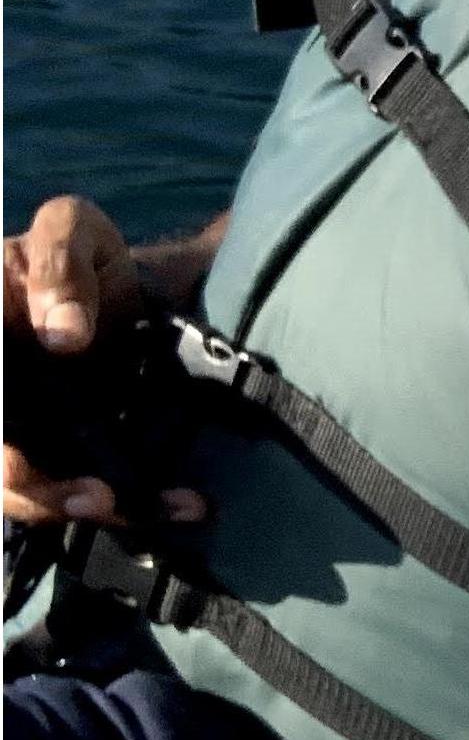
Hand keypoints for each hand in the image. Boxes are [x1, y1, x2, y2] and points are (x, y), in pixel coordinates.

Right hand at [2, 196, 202, 526]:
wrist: (130, 289)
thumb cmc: (85, 255)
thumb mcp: (73, 232)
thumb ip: (59, 265)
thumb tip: (63, 334)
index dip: (3, 450)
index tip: (20, 464)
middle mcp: (0, 396)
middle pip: (2, 464)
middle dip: (33, 490)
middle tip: (95, 498)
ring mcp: (25, 432)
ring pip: (26, 490)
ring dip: (71, 506)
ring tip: (125, 505)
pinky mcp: (66, 455)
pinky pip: (81, 493)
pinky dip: (128, 504)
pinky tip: (179, 504)